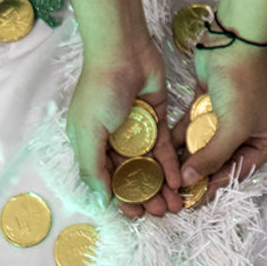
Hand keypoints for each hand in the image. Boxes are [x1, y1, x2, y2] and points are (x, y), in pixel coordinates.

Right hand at [66, 36, 183, 218]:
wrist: (123, 50)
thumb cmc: (99, 88)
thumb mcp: (88, 131)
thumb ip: (93, 167)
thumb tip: (101, 200)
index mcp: (92, 141)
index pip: (108, 178)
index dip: (121, 197)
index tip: (134, 215)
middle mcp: (114, 138)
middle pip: (132, 174)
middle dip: (145, 195)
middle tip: (160, 213)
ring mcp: (137, 128)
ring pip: (151, 165)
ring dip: (161, 185)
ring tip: (174, 204)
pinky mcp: (157, 118)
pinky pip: (165, 148)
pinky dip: (171, 165)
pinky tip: (178, 182)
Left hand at [174, 42, 266, 198]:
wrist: (230, 42)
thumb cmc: (242, 85)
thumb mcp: (232, 127)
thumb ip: (211, 157)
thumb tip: (189, 181)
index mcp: (265, 141)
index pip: (238, 172)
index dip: (215, 187)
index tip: (192, 202)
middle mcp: (247, 132)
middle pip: (220, 162)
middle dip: (199, 175)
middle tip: (176, 194)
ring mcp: (226, 119)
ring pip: (203, 146)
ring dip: (186, 159)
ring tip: (166, 178)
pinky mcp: (207, 106)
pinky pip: (192, 129)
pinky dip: (179, 140)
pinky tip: (163, 154)